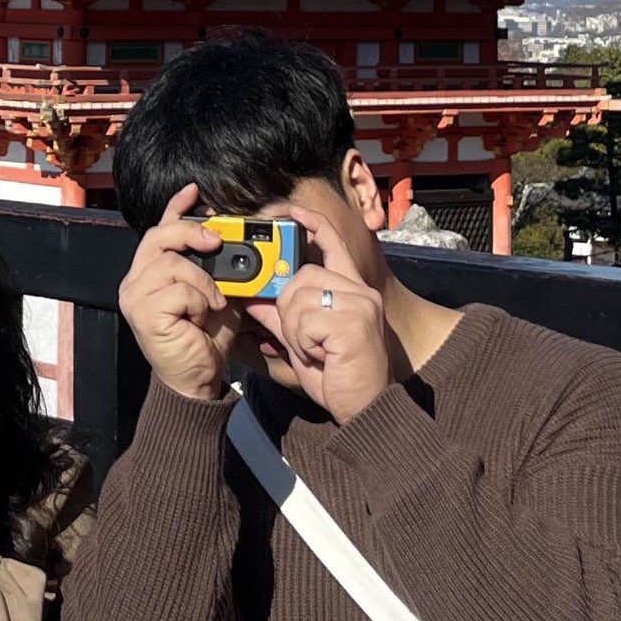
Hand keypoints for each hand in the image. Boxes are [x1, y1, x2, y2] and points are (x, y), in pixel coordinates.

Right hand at [118, 184, 243, 402]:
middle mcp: (135, 281)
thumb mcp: (215, 294)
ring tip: (210, 303)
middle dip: (192, 232)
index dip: (176, 207)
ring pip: (173, 263)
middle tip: (216, 241)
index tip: (195, 191)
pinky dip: (198, 301)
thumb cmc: (204, 339)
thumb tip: (233, 241)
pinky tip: (199, 318)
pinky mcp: (142, 313)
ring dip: (202, 282)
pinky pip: (178, 289)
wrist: (197, 379)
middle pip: (160, 237)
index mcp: (150, 273)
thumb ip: (216, 268)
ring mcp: (135, 297)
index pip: (159, 230)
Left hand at [251, 207, 392, 423]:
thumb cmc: (339, 376)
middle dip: (288, 308)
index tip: (287, 211)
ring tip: (315, 350)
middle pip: (301, 275)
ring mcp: (359, 305)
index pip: (332, 242)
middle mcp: (360, 292)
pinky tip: (321, 356)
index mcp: (352, 291)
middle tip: (305, 338)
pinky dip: (302, 342)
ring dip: (295, 330)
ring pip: (298, 298)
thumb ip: (282, 316)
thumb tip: (255, 297)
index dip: (308, 222)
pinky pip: (304, 320)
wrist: (366, 410)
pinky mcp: (353, 322)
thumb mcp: (304, 342)